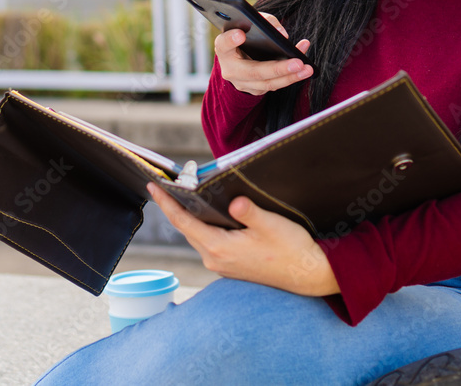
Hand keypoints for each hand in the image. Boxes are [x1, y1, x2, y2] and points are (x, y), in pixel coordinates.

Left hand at [146, 182, 338, 296]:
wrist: (308, 274)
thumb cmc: (292, 250)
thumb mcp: (271, 225)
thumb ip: (249, 212)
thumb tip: (234, 201)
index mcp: (219, 248)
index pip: (183, 222)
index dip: (166, 203)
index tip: (152, 186)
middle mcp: (215, 259)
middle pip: (186, 229)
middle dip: (174, 208)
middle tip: (165, 186)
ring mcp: (222, 265)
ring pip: (197, 236)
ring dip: (189, 218)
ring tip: (183, 197)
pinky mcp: (231, 266)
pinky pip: (208, 243)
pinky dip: (203, 228)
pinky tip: (209, 216)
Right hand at [216, 13, 312, 95]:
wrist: (238, 57)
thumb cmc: (245, 35)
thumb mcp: (250, 24)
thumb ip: (264, 22)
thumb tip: (282, 35)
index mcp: (224, 50)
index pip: (223, 45)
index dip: (230, 40)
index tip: (240, 34)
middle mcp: (231, 70)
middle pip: (254, 71)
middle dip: (278, 68)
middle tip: (298, 62)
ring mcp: (243, 83)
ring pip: (268, 83)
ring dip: (291, 77)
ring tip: (307, 68)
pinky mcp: (256, 90)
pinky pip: (276, 85)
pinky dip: (292, 76)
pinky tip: (305, 68)